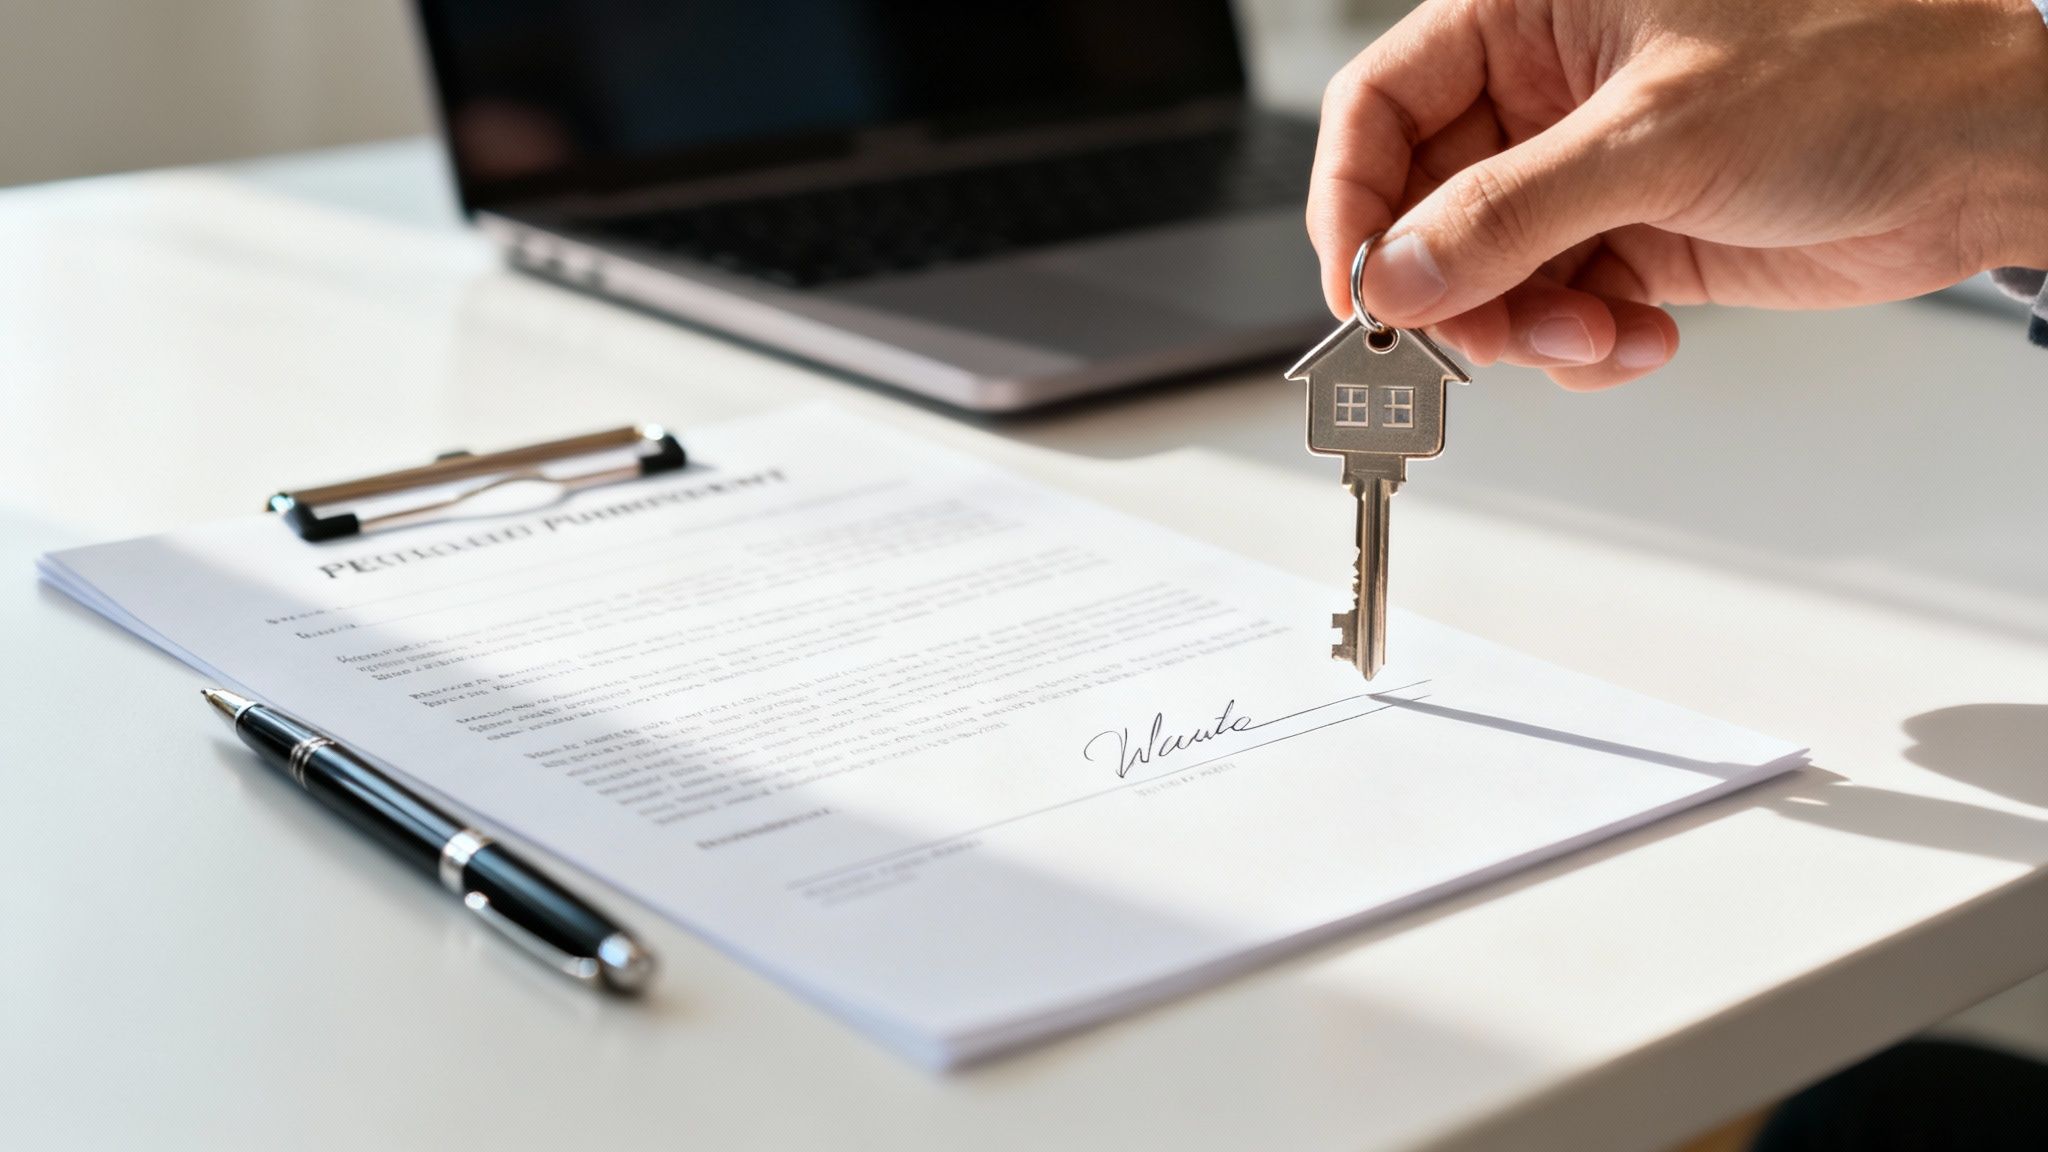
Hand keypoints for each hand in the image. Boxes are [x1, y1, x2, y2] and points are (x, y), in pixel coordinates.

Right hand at [1309, 0, 2047, 388]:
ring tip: (1588, 334)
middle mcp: (1547, 92)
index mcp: (1531, 14)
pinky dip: (1577, 343)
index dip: (1354, 199)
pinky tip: (1634, 336)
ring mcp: (1586, 171)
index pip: (1382, 106)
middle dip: (1451, 284)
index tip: (1363, 285)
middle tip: (1478, 335)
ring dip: (1522, 326)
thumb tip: (1399, 271)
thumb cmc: (1861, 69)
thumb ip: (1508, 212)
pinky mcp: (1630, 238)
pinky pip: (1552, 308)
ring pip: (1485, 272)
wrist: (1983, 151)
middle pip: (1425, 206)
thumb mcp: (1656, 136)